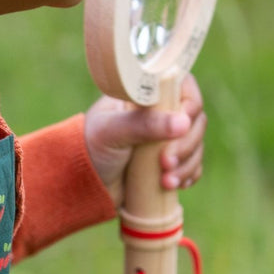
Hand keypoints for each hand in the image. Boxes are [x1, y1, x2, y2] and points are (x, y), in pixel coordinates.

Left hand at [84, 74, 206, 205]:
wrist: (78, 184)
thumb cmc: (87, 149)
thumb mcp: (111, 133)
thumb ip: (143, 124)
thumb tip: (184, 122)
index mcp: (145, 97)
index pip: (183, 88)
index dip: (190, 106)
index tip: (182, 126)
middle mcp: (159, 115)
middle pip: (194, 120)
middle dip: (185, 144)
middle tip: (165, 164)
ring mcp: (165, 140)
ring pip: (195, 145)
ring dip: (187, 164)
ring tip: (167, 182)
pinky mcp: (167, 163)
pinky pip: (191, 165)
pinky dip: (189, 175)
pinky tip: (177, 185)